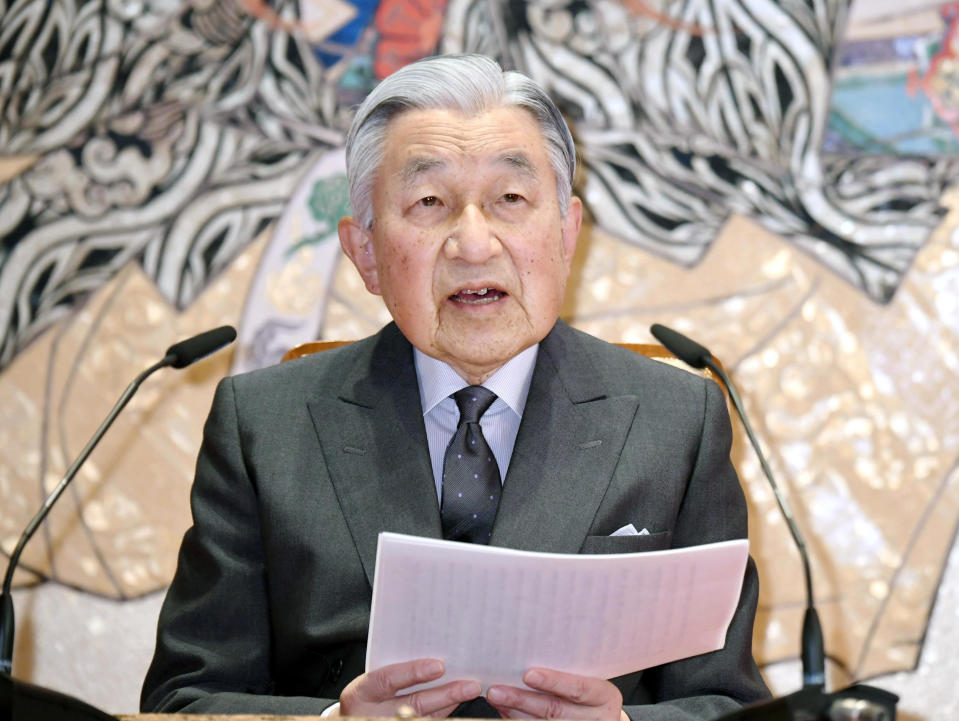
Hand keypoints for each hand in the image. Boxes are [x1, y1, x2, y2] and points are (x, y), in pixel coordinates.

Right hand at [337, 658, 481, 717]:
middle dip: (445, 694)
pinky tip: (455, 704)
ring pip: (423, 718)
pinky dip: (442, 714)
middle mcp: (372, 715)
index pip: (388, 680)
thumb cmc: (367, 694)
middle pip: (413, 705)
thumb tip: (431, 647)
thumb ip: (393, 666)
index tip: (439, 666)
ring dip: (449, 705)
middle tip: (469, 685)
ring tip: (468, 692)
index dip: (413, 672)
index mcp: (361, 693)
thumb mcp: (370, 678)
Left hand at [486, 667, 626, 720]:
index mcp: (605, 696)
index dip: (554, 681)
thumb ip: (568, 666)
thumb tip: (527, 651)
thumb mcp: (587, 674)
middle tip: (496, 690)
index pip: (579, 689)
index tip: (528, 674)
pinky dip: (517, 720)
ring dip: (514, 712)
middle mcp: (597, 718)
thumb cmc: (589, 687)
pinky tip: (504, 711)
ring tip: (495, 699)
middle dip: (522, 700)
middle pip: (555, 711)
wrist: (599, 715)